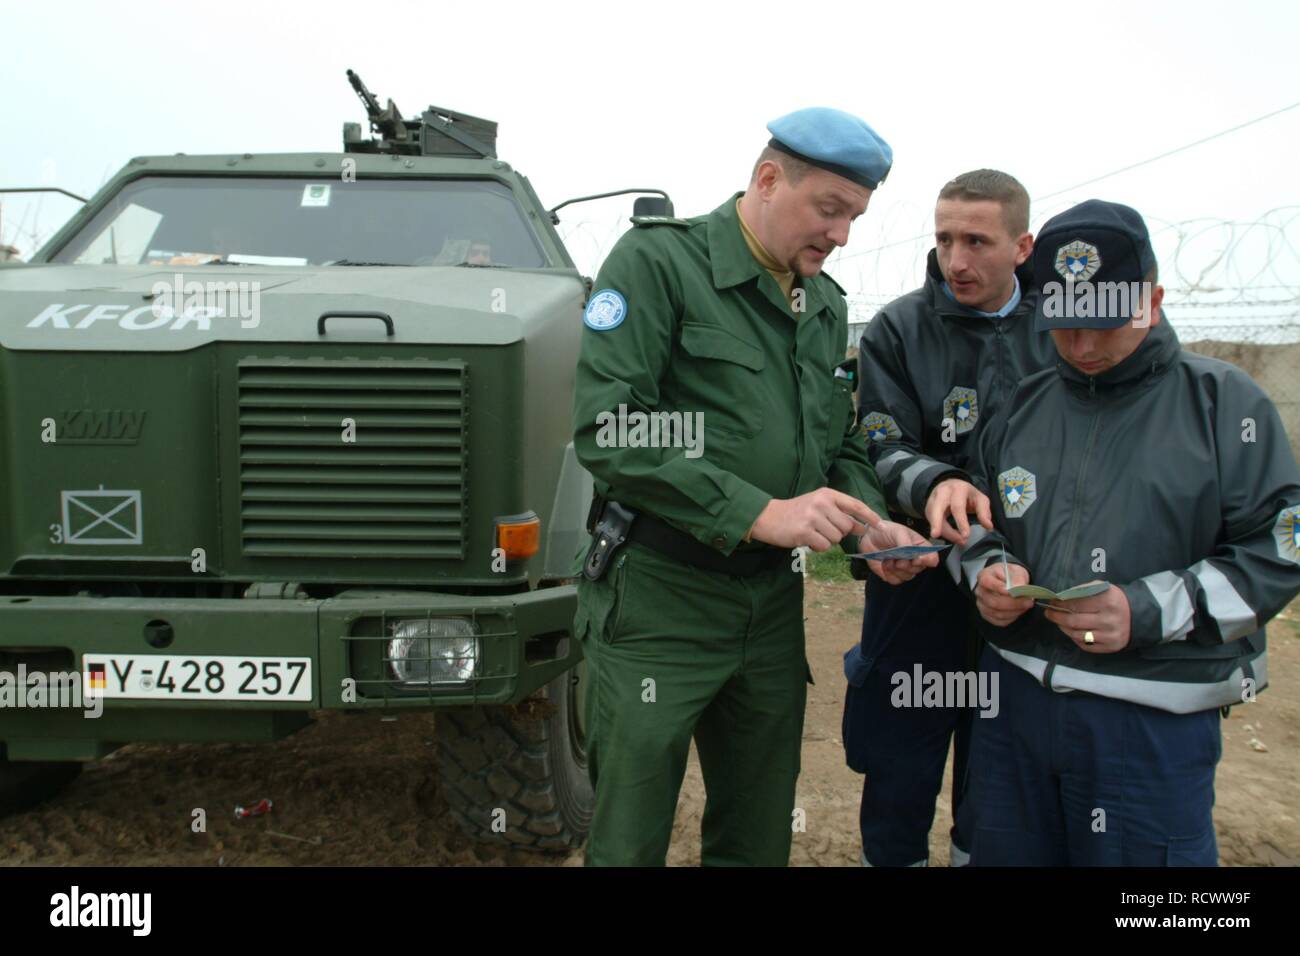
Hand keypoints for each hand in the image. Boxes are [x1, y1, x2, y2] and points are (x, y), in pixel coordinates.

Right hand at [749, 488, 880, 551]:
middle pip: (846, 526)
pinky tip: (806, 539)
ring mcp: (813, 517)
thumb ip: (840, 513)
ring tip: (812, 533)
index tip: (880, 524)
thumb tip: (863, 526)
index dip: (869, 515)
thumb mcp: (818, 505)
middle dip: (838, 533)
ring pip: (836, 538)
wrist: (768, 517)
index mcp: (827, 494)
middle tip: (822, 529)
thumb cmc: (796, 512)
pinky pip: (823, 546)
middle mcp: (821, 503)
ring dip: (826, 540)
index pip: (854, 505)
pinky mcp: (804, 532)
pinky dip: (817, 547)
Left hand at [859, 521, 938, 583]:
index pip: (932, 558)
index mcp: (920, 547)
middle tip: (897, 559)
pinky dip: (888, 574)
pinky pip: (895, 580)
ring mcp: (905, 568)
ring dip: (896, 569)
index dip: (927, 561)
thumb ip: (906, 542)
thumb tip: (910, 552)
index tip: (916, 559)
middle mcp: (915, 559)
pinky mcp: (893, 574)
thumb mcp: (898, 532)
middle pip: (918, 569)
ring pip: (907, 576)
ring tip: (888, 559)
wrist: (870, 536)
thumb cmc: (887, 531)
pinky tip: (884, 564)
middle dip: (907, 565)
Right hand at [926, 478, 992, 544]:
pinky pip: (931, 521)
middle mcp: (943, 492)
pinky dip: (939, 530)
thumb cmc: (967, 495)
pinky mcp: (928, 507)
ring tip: (953, 540)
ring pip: (932, 516)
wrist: (951, 485)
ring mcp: (933, 499)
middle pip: (937, 508)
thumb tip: (988, 526)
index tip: (965, 535)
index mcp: (958, 489)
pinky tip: (949, 536)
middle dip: (937, 523)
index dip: (961, 522)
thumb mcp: (980, 499)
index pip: (958, 506)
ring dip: (940, 530)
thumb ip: (984, 511)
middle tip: (936, 535)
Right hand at [975, 563, 1033, 627]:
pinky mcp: (987, 615)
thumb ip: (1017, 578)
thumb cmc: (1010, 575)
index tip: (1012, 591)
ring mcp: (982, 605)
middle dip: (1013, 603)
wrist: (1010, 582)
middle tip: (1029, 601)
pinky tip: (1019, 610)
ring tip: (1026, 605)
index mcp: (984, 576)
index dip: (998, 587)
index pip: (986, 582)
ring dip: (1015, 611)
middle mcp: (980, 591)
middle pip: (993, 602)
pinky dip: (1012, 617)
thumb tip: (1018, 587)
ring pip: (997, 613)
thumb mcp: (1016, 571)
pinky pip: (1000, 621)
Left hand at [1044, 585, 1130, 652]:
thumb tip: (1059, 597)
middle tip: (1048, 612)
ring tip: (1058, 621)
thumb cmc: (1113, 599)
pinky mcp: (1110, 647)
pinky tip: (1071, 631)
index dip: (1060, 603)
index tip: (1051, 601)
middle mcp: (1109, 620)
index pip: (1076, 604)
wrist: (1136, 615)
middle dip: (1057, 616)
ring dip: (1063, 627)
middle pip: (1073, 621)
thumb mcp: (1101, 588)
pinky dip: (1074, 638)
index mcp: (1107, 601)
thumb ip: (1081, 591)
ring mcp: (1109, 636)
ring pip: (1077, 634)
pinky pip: (1085, 645)